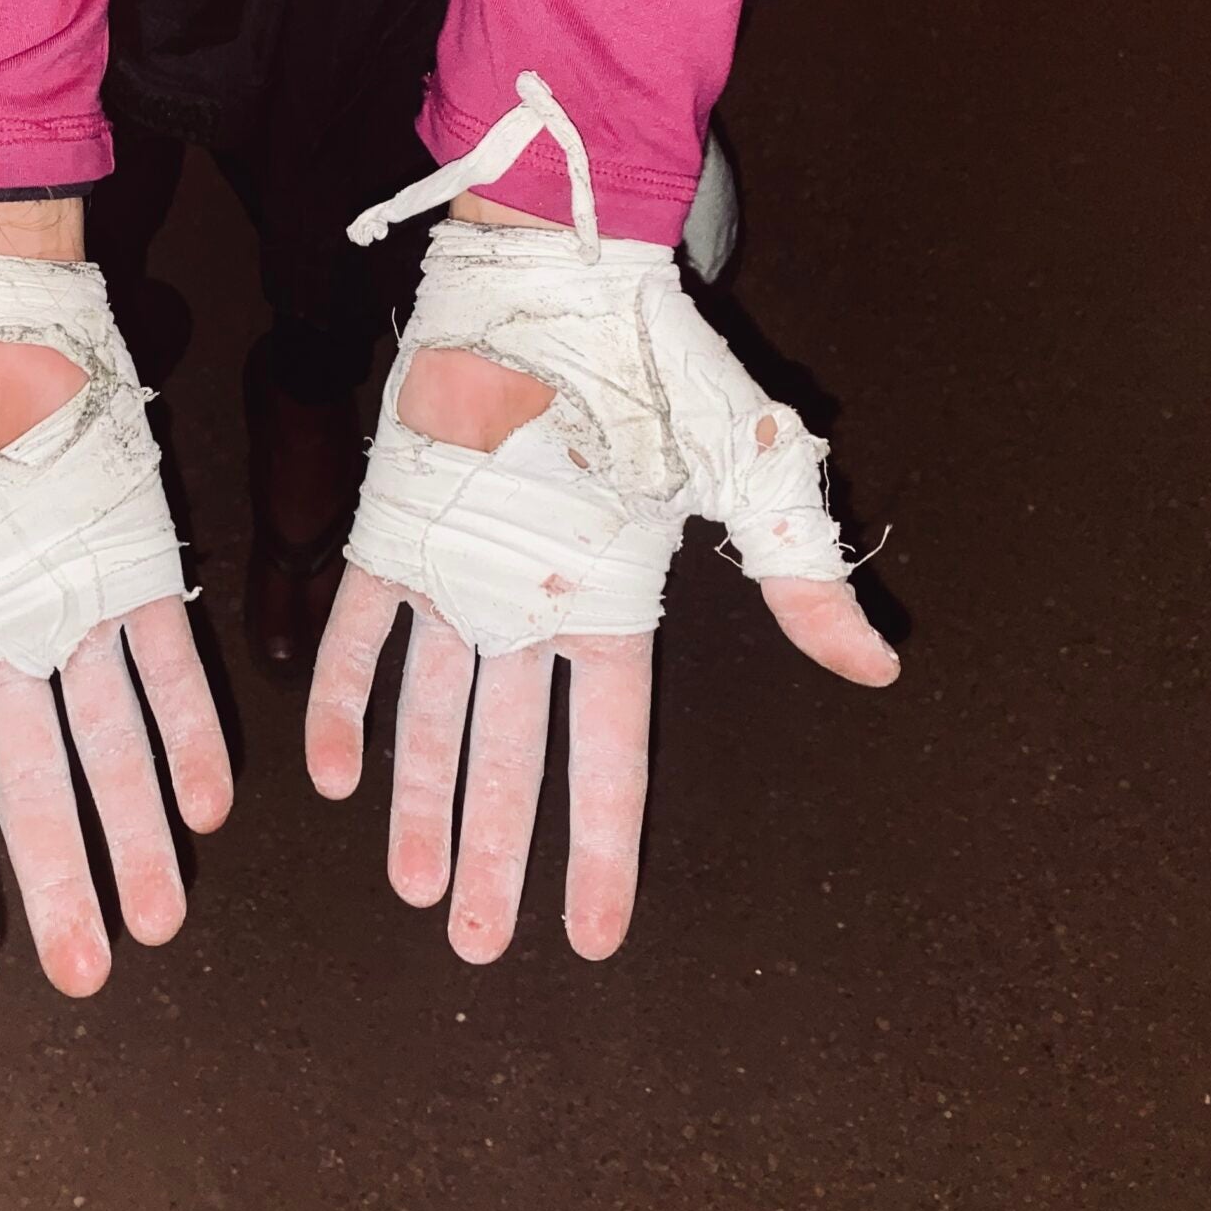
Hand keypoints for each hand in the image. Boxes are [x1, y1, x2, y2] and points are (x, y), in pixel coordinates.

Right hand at [0, 206, 232, 997]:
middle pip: (31, 792)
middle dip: (58, 882)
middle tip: (87, 971)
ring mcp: (71, 607)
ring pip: (110, 746)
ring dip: (135, 830)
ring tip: (158, 915)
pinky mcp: (136, 561)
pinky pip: (170, 665)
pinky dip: (193, 732)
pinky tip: (209, 803)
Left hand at [304, 266, 897, 965]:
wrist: (557, 265)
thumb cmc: (657, 362)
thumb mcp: (742, 473)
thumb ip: (796, 573)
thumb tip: (879, 664)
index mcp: (610, 606)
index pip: (609, 757)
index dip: (602, 848)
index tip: (594, 935)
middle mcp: (527, 608)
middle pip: (513, 761)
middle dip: (498, 853)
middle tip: (478, 944)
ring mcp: (456, 574)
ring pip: (433, 717)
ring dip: (421, 803)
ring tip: (413, 888)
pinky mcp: (391, 531)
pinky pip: (359, 634)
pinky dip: (343, 700)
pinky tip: (332, 778)